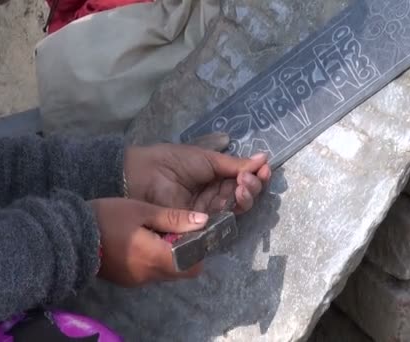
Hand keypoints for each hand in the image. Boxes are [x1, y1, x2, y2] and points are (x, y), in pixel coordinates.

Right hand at [91, 197, 207, 286]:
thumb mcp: (142, 210)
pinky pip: (151, 273)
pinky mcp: (127, 281)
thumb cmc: (107, 218)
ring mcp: (137, 281)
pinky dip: (154, 260)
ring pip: (167, 273)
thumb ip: (174, 217)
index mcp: (156, 258)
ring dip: (169, 257)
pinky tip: (142, 241)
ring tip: (156, 233)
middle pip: (182, 271)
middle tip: (174, 230)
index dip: (198, 249)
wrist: (69, 236)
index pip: (193, 264)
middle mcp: (150, 275)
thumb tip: (203, 221)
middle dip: (186, 253)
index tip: (192, 230)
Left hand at [124, 137, 271, 214]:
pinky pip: (226, 220)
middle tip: (248, 177)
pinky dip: (236, 206)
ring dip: (247, 195)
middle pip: (245, 195)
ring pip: (239, 208)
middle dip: (254, 185)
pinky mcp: (203, 226)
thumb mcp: (206, 159)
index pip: (243, 179)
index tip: (264, 166)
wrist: (145, 175)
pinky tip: (238, 194)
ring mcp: (210, 211)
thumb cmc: (172, 162)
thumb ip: (234, 163)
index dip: (256, 174)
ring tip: (243, 184)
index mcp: (216, 177)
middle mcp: (215, 195)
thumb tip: (263, 158)